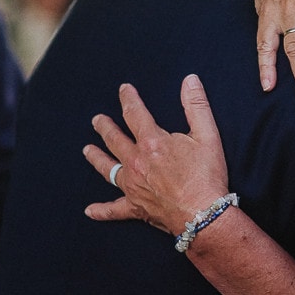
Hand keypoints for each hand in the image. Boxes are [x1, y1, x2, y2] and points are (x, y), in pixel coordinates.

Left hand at [83, 76, 228, 234]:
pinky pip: (114, 209)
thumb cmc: (206, 175)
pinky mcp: (135, 208)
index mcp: (152, 142)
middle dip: (105, 127)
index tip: (123, 89)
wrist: (202, 214)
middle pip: (115, 140)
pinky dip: (102, 210)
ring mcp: (133, 186)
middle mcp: (136, 162)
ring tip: (87, 150)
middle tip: (97, 120)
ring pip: (108, 169)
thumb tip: (189, 80)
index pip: (135, 114)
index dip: (129, 99)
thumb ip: (196, 106)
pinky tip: (90, 210)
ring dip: (97, 158)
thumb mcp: (207, 135)